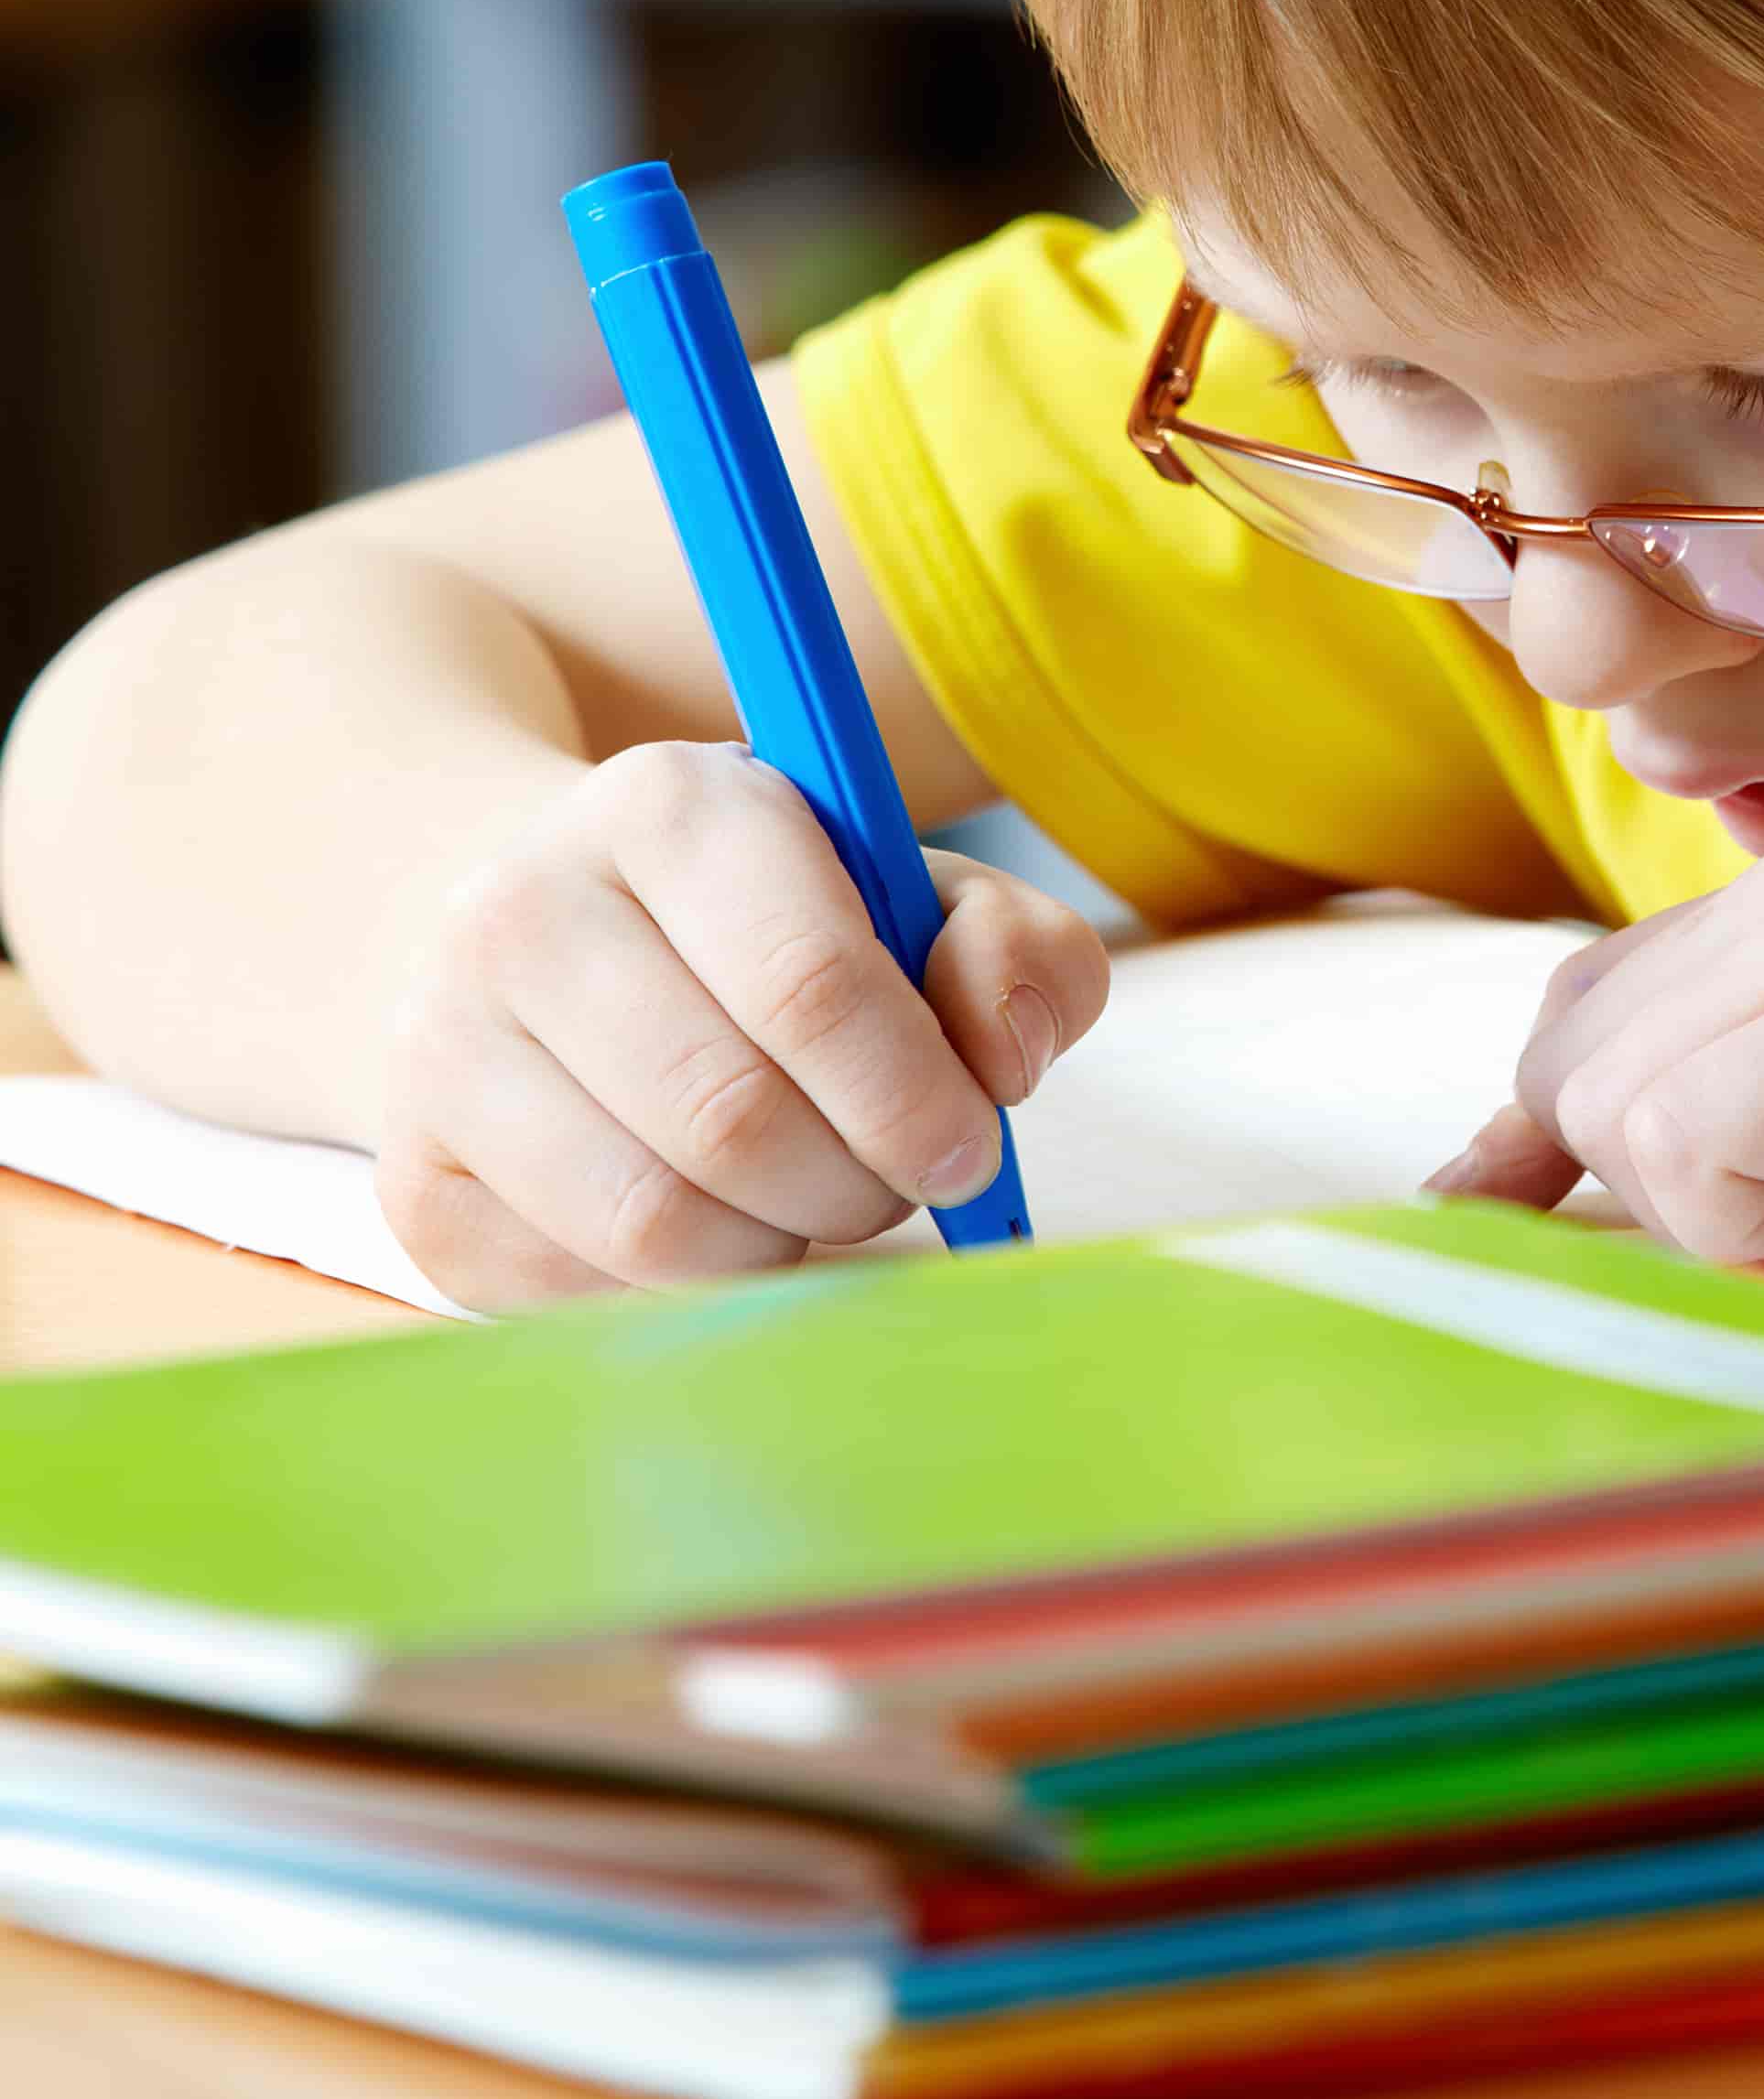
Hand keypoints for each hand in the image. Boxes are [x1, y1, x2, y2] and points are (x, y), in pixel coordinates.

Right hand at [375, 741, 1106, 1309]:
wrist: (544, 938)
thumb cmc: (771, 924)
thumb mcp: (911, 891)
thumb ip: (1013, 951)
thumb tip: (1001, 1059)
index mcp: (667, 807)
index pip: (808, 984)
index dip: (913, 1095)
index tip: (969, 1145)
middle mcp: (524, 908)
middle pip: (734, 1119)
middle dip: (857, 1183)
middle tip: (891, 1180)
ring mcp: (444, 1046)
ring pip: (654, 1221)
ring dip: (777, 1244)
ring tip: (808, 1199)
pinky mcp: (415, 1179)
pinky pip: (583, 1291)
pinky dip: (685, 1290)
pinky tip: (713, 1225)